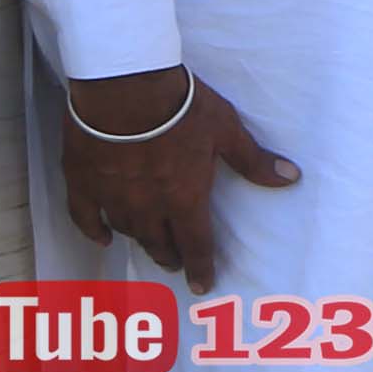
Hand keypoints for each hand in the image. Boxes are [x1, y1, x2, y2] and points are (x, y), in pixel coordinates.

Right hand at [57, 65, 297, 292]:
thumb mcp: (226, 130)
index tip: (201, 285)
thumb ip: (253, 160)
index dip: (200, 268)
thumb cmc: (180, 107)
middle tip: (176, 262)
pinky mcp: (82, 181)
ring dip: (141, 241)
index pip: (196, 245)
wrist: (124, 86)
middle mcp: (147, 206)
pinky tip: (102, 238)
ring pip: (127, 231)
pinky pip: (84, 217)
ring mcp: (112, 196)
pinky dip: (93, 231)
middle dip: (171, 256)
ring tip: (149, 246)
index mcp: (184, 198)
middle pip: (159, 243)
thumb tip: (290, 177)